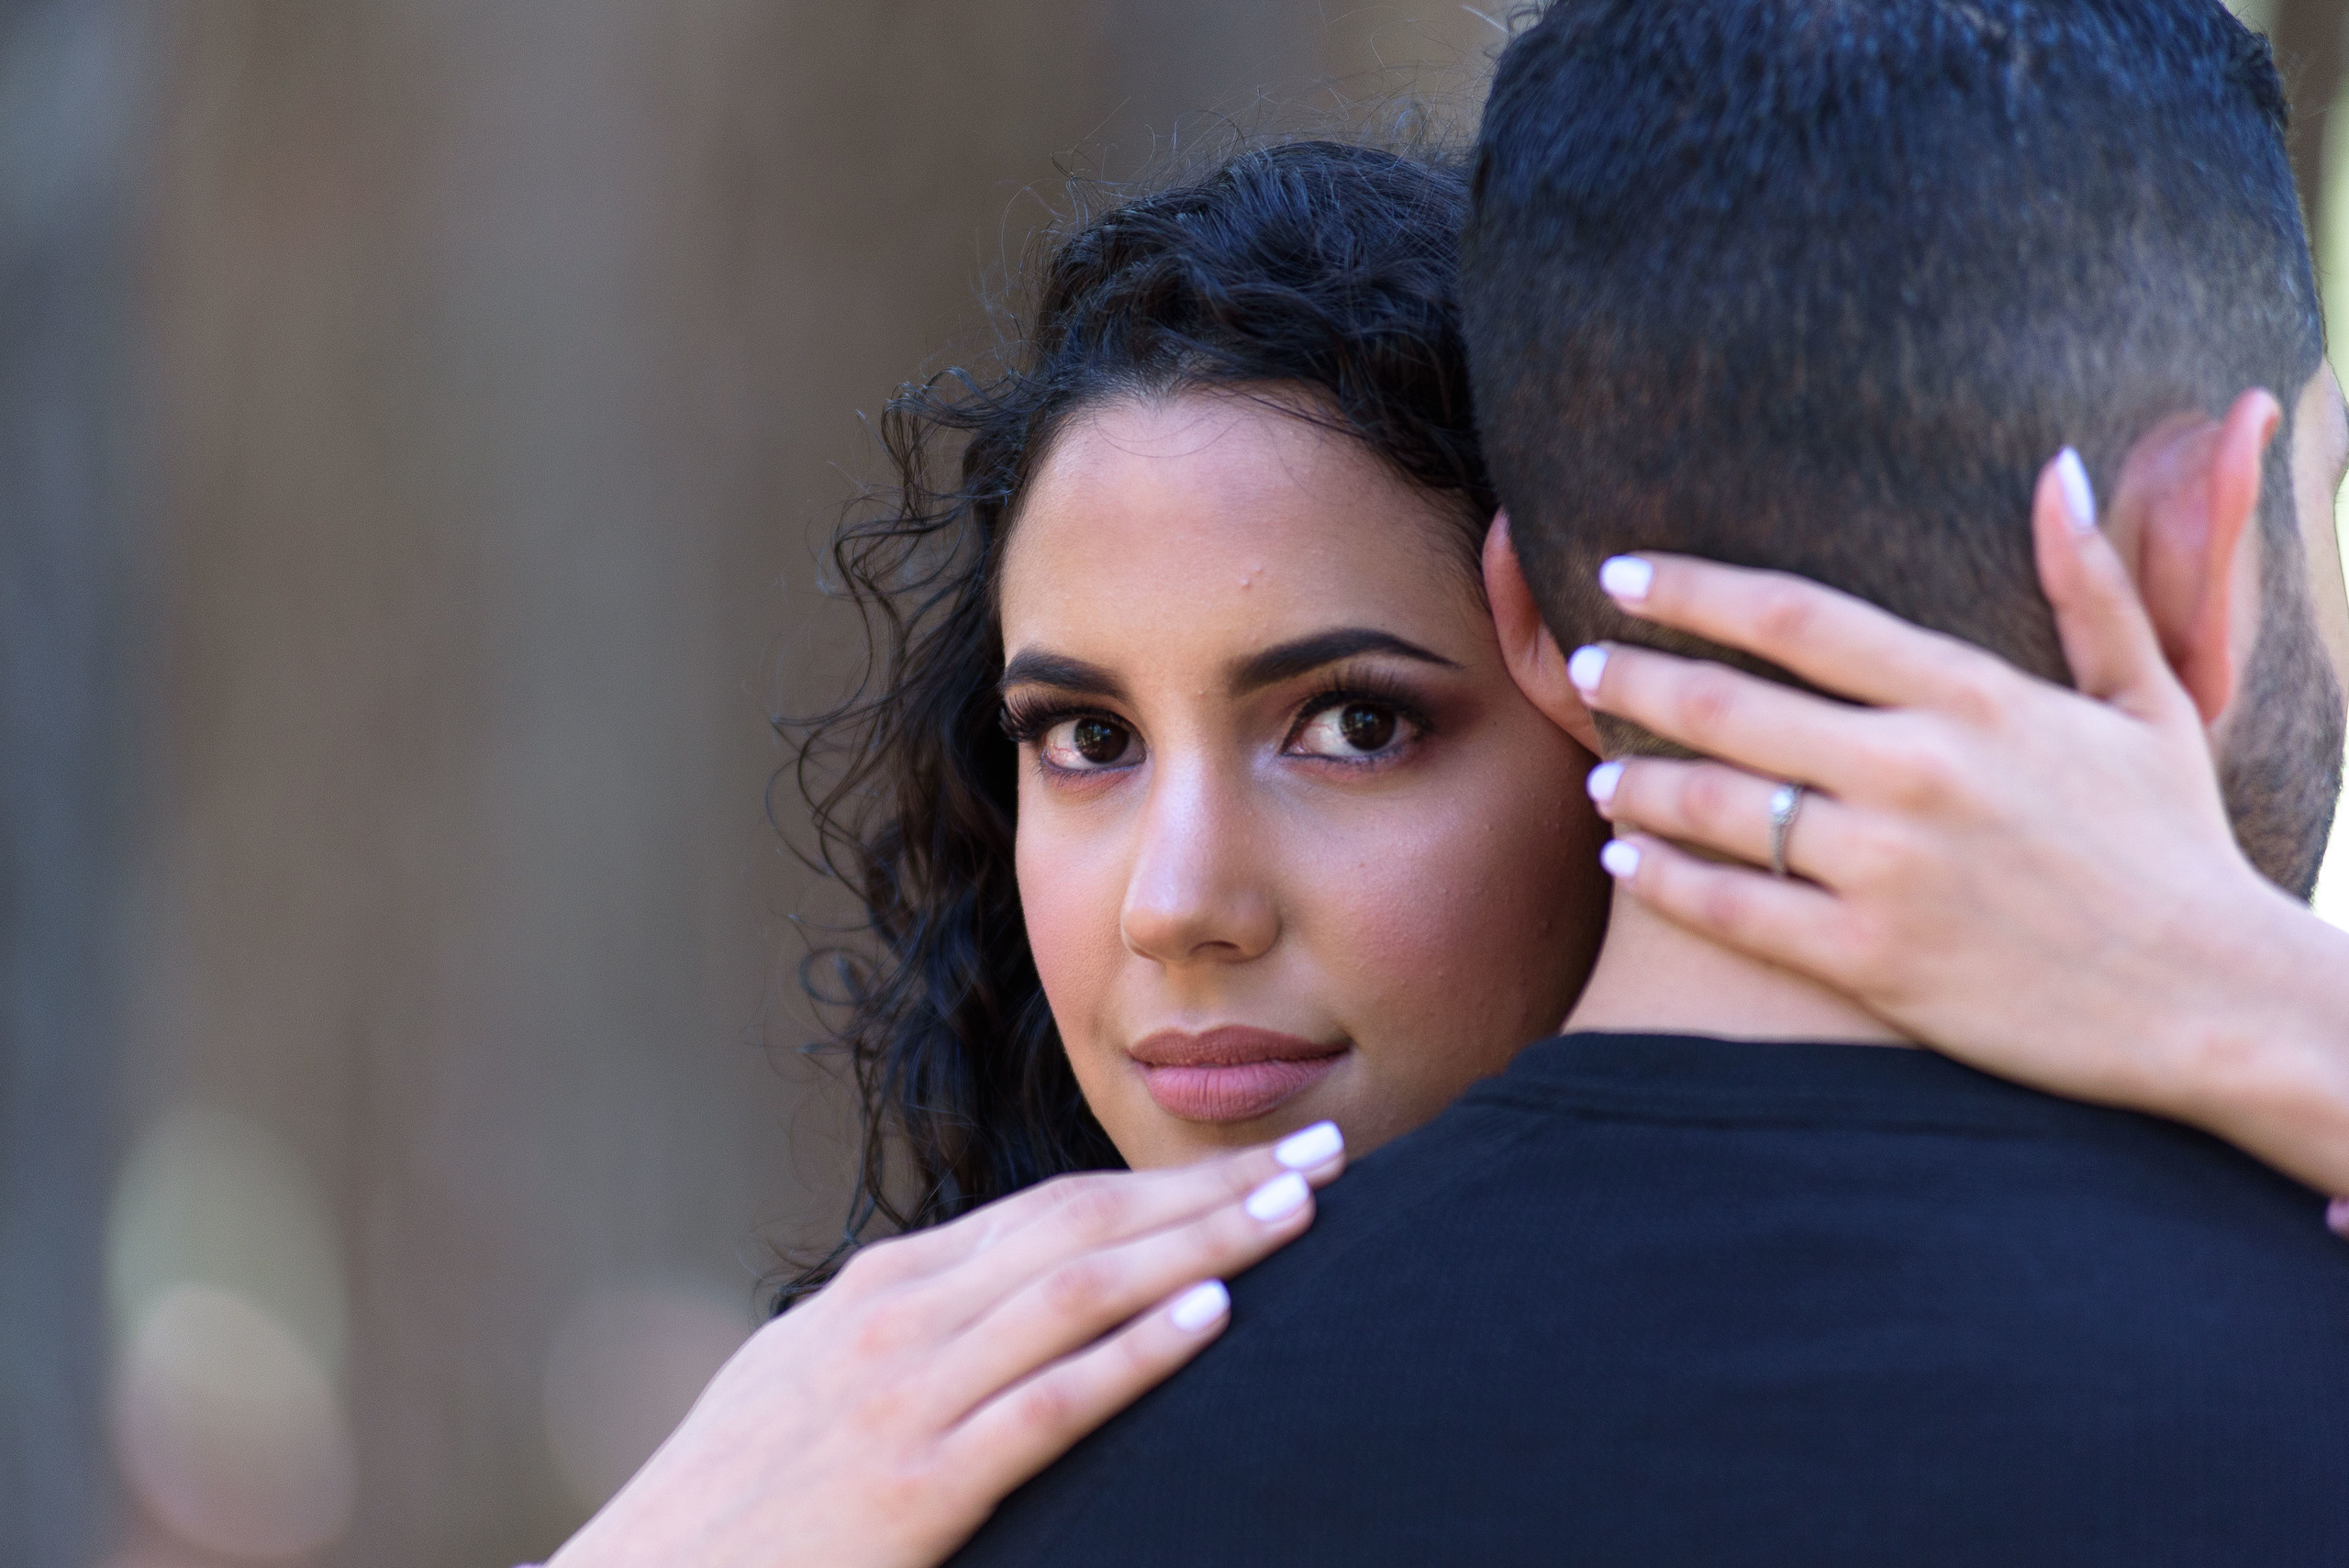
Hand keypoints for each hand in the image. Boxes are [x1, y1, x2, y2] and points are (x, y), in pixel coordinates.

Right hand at [546, 1123, 1346, 1567]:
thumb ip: (909, 1335)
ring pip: (1080, 1293)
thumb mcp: (811, 1383)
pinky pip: (1046, 1408)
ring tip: (1297, 1218)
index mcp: (883, 1290)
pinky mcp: (916, 1486)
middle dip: (1212, 1190)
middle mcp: (900, 1319)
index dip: (1166, 1180)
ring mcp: (907, 1397)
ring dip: (1201, 1247)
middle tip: (1328, 1157)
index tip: (1258, 1159)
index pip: (1053, 1211)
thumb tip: (1000, 1304)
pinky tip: (1209, 1325)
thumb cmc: (737, 1499)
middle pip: (1086, 1228)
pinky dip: (1132, 1357)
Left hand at [1566, 453, 2348, 1205]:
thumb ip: (2088, 583)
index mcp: (1973, 696)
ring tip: (1596, 778)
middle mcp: (1918, 770)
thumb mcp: (2148, 700)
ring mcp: (1889, 867)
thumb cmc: (2174, 846)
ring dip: (1634, 784)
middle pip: (1728, 704)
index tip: (1623, 574)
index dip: (1692, 588)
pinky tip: (1623, 860)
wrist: (2213, 999)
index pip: (1795, 616)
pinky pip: (1730, 909)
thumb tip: (2055, 468)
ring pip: (1714, 806)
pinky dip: (1660, 880)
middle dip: (1634, 680)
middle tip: (1584, 669)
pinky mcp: (1871, 959)